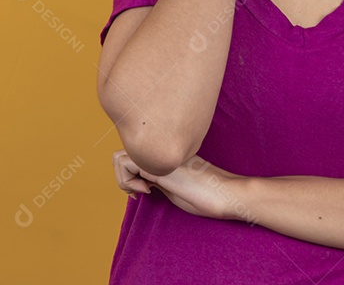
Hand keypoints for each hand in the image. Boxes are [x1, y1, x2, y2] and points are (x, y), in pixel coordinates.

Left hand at [112, 150, 251, 221]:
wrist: (225, 193)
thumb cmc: (205, 194)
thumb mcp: (174, 184)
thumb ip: (157, 177)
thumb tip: (139, 180)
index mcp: (164, 151)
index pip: (133, 152)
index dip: (131, 173)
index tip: (143, 191)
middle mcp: (159, 148)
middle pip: (122, 151)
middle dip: (124, 176)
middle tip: (141, 192)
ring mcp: (158, 154)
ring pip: (118, 157)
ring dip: (124, 179)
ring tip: (143, 191)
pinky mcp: (157, 163)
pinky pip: (125, 164)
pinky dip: (128, 182)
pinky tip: (147, 191)